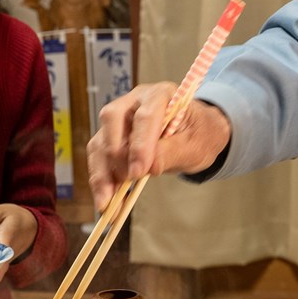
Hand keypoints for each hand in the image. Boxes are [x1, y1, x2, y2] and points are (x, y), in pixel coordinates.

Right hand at [86, 82, 232, 209]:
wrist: (197, 134)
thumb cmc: (199, 134)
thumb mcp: (195, 145)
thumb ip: (172, 152)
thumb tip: (148, 168)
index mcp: (160, 95)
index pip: (145, 116)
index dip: (140, 145)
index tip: (138, 173)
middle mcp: (134, 102)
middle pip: (112, 121)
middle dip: (116, 155)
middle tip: (127, 182)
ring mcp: (119, 119)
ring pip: (100, 142)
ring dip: (101, 173)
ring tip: (107, 203)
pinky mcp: (111, 138)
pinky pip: (99, 158)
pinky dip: (101, 180)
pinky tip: (106, 201)